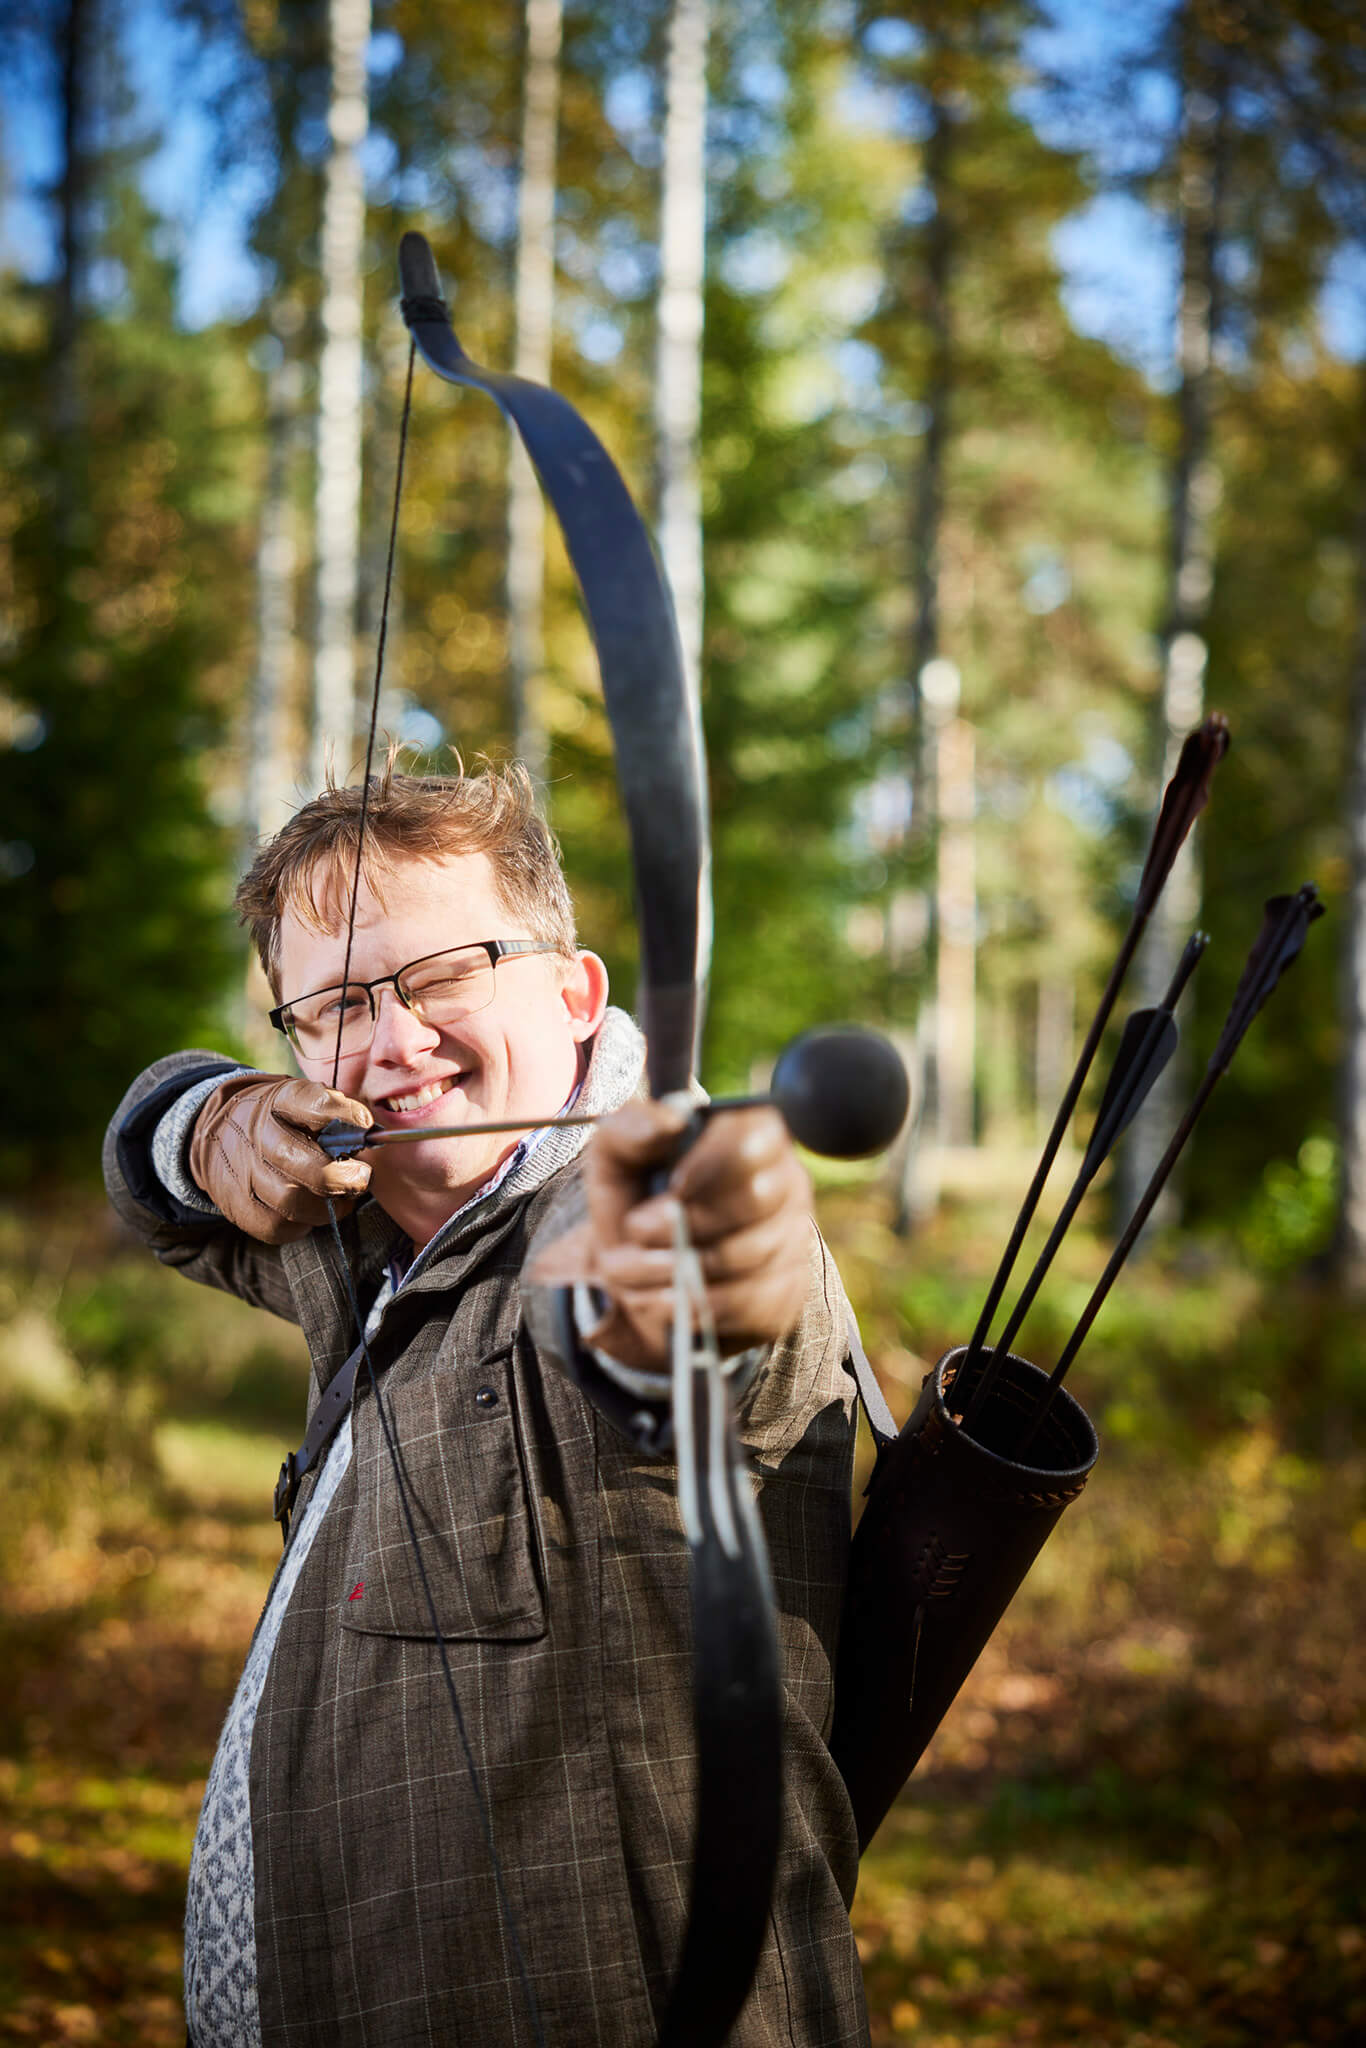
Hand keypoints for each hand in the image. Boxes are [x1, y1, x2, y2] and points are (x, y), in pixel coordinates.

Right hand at [187, 1075, 372, 1244]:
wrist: (223, 1134)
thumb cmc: (282, 1120)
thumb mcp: (305, 1101)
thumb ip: (336, 1112)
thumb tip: (367, 1131)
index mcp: (280, 1101)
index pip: (311, 1103)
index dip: (341, 1116)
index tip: (365, 1125)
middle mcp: (257, 1134)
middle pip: (297, 1160)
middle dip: (338, 1176)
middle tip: (361, 1179)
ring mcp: (243, 1172)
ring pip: (289, 1201)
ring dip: (324, 1207)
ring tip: (340, 1200)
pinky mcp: (237, 1205)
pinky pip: (276, 1227)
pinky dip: (302, 1226)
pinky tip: (311, 1212)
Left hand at [534, 1098, 812, 1374]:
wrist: (643, 1275)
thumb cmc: (637, 1203)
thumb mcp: (617, 1160)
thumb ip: (631, 1128)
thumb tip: (669, 1122)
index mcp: (751, 1133)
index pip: (755, 1137)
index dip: (712, 1164)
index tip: (672, 1184)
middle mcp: (785, 1181)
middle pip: (755, 1199)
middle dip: (684, 1221)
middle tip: (636, 1229)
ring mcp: (792, 1239)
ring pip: (748, 1256)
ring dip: (675, 1268)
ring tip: (629, 1269)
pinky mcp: (785, 1292)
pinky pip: (750, 1302)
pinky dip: (693, 1305)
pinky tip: (658, 1299)